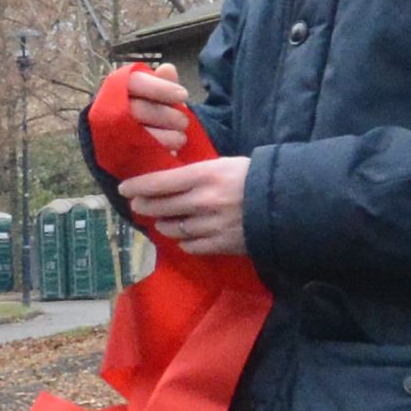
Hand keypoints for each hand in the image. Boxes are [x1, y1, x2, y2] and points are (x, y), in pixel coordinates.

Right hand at [109, 62, 205, 158]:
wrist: (119, 143)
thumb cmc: (142, 112)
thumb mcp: (151, 95)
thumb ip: (161, 83)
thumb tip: (168, 68)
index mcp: (116, 89)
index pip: (134, 82)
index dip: (160, 88)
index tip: (183, 95)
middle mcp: (109, 110)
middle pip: (138, 109)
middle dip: (167, 116)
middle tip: (184, 122)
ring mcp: (111, 134)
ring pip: (140, 135)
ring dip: (167, 137)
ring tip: (180, 138)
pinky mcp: (117, 156)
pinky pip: (141, 156)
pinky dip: (160, 153)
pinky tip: (172, 151)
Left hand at [120, 155, 248, 261]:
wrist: (286, 203)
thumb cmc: (254, 178)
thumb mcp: (224, 165)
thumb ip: (197, 173)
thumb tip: (170, 179)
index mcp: (203, 175)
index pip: (158, 182)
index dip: (137, 186)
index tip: (124, 189)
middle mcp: (202, 201)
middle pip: (160, 207)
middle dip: (145, 206)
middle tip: (139, 205)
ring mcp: (210, 225)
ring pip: (171, 228)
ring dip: (163, 224)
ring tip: (163, 220)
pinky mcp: (219, 244)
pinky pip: (189, 245)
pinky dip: (184, 240)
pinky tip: (185, 235)